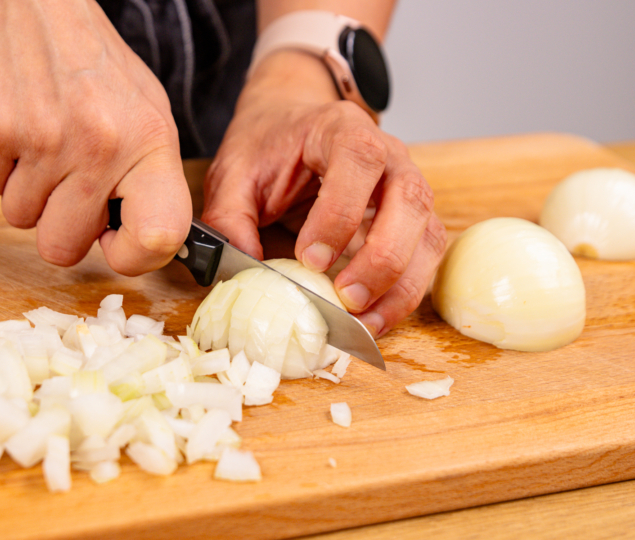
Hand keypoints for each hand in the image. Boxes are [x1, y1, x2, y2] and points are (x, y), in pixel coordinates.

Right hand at [0, 0, 190, 273]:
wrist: (25, 3)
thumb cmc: (90, 66)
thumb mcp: (146, 113)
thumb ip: (150, 179)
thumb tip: (151, 241)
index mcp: (151, 141)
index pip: (161, 236)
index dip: (134, 257)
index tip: (115, 243)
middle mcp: (103, 143)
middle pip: (64, 249)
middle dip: (58, 225)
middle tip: (65, 181)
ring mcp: (45, 138)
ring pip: (20, 221)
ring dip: (26, 192)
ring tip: (41, 142)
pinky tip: (14, 129)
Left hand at [201, 50, 446, 337]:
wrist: (290, 125)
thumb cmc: (267, 147)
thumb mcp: (233, 174)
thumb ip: (229, 218)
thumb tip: (240, 272)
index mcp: (341, 129)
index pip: (359, 161)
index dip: (340, 214)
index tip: (309, 259)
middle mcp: (389, 155)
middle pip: (410, 201)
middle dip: (382, 258)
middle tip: (345, 299)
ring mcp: (407, 186)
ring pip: (427, 235)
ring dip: (401, 285)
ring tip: (363, 323)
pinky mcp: (411, 219)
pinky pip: (425, 257)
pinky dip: (405, 293)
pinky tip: (375, 320)